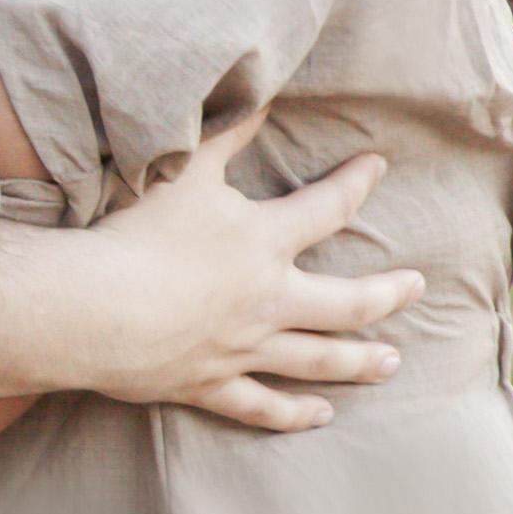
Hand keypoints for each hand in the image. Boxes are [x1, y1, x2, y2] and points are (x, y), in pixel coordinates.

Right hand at [80, 117, 420, 427]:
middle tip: (416, 286)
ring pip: (317, 360)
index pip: (328, 207)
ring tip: (391, 361)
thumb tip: (261, 98)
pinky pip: (263, 406)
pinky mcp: (210, 384)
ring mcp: (243, 349)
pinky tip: (322, 416)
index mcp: (264, 242)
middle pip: (347, 303)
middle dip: (387, 293)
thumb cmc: (139, 234)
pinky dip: (294, 413)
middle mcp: (268, 300)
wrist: (96, 308)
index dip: (357, 182)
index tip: (377, 166)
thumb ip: (225, 133)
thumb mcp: (185, 170)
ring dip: (359, 360)